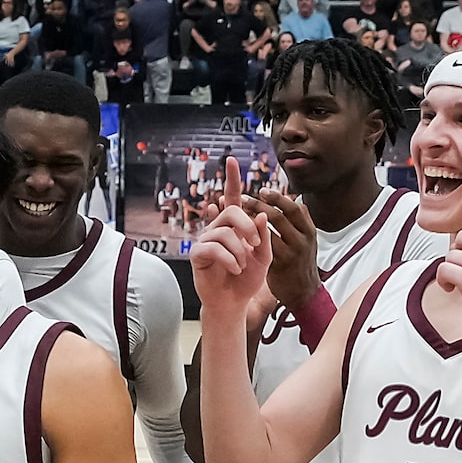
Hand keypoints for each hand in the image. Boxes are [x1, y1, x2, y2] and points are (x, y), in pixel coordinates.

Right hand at [187, 157, 273, 321]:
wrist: (234, 302)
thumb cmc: (247, 279)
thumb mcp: (264, 257)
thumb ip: (264, 237)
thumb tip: (262, 216)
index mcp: (234, 225)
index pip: (233, 197)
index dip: (232, 179)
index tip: (231, 160)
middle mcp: (218, 228)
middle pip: (231, 210)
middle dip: (246, 225)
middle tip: (255, 244)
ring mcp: (206, 240)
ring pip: (223, 232)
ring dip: (239, 250)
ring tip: (242, 266)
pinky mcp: (197, 254)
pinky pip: (213, 247)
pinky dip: (229, 259)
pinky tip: (233, 269)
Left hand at [251, 188, 318, 309]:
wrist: (305, 294)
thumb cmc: (301, 264)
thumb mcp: (307, 241)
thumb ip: (298, 223)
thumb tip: (291, 198)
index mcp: (309, 231)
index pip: (294, 207)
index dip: (277, 198)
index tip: (262, 191)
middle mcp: (303, 240)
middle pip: (279, 216)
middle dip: (259, 205)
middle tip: (243, 198)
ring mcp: (292, 254)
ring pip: (269, 231)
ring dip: (251, 221)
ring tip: (238, 215)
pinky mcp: (280, 266)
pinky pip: (262, 248)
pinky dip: (250, 239)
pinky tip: (239, 234)